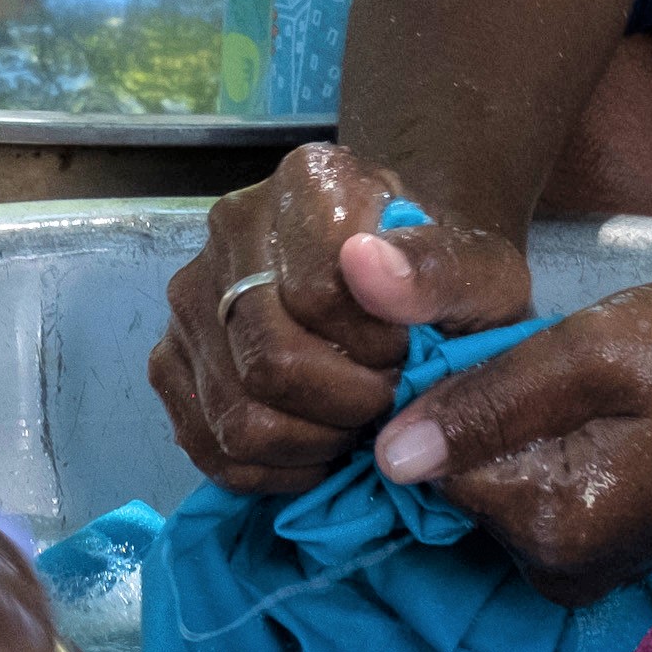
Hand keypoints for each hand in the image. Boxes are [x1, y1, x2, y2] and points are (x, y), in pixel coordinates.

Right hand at [144, 143, 533, 494]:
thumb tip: (365, 264)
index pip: (317, 295)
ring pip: (237, 417)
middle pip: (269, 363)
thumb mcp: (482, 277)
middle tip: (387, 394)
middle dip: (347, 404)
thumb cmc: (443, 287)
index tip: (408, 348)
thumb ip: (441, 268)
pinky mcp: (169, 361)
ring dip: (314, 443)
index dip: (376, 348)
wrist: (404, 293)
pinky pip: (210, 450)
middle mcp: (229, 225)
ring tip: (355, 418)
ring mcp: (189, 297)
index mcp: (307, 181)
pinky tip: (318, 442)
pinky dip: (274, 470)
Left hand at [364, 271, 651, 600]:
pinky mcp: (612, 539)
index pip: (431, 464)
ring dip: (524, 418)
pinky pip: (543, 483)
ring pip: (503, 474)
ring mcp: (589, 562)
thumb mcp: (593, 353)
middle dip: (489, 408)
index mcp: (550, 530)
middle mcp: (560, 568)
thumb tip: (384, 459)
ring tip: (595, 371)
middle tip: (561, 352)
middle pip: (467, 475)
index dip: (450, 390)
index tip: (506, 346)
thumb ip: (485, 402)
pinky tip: (609, 398)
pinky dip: (556, 436)